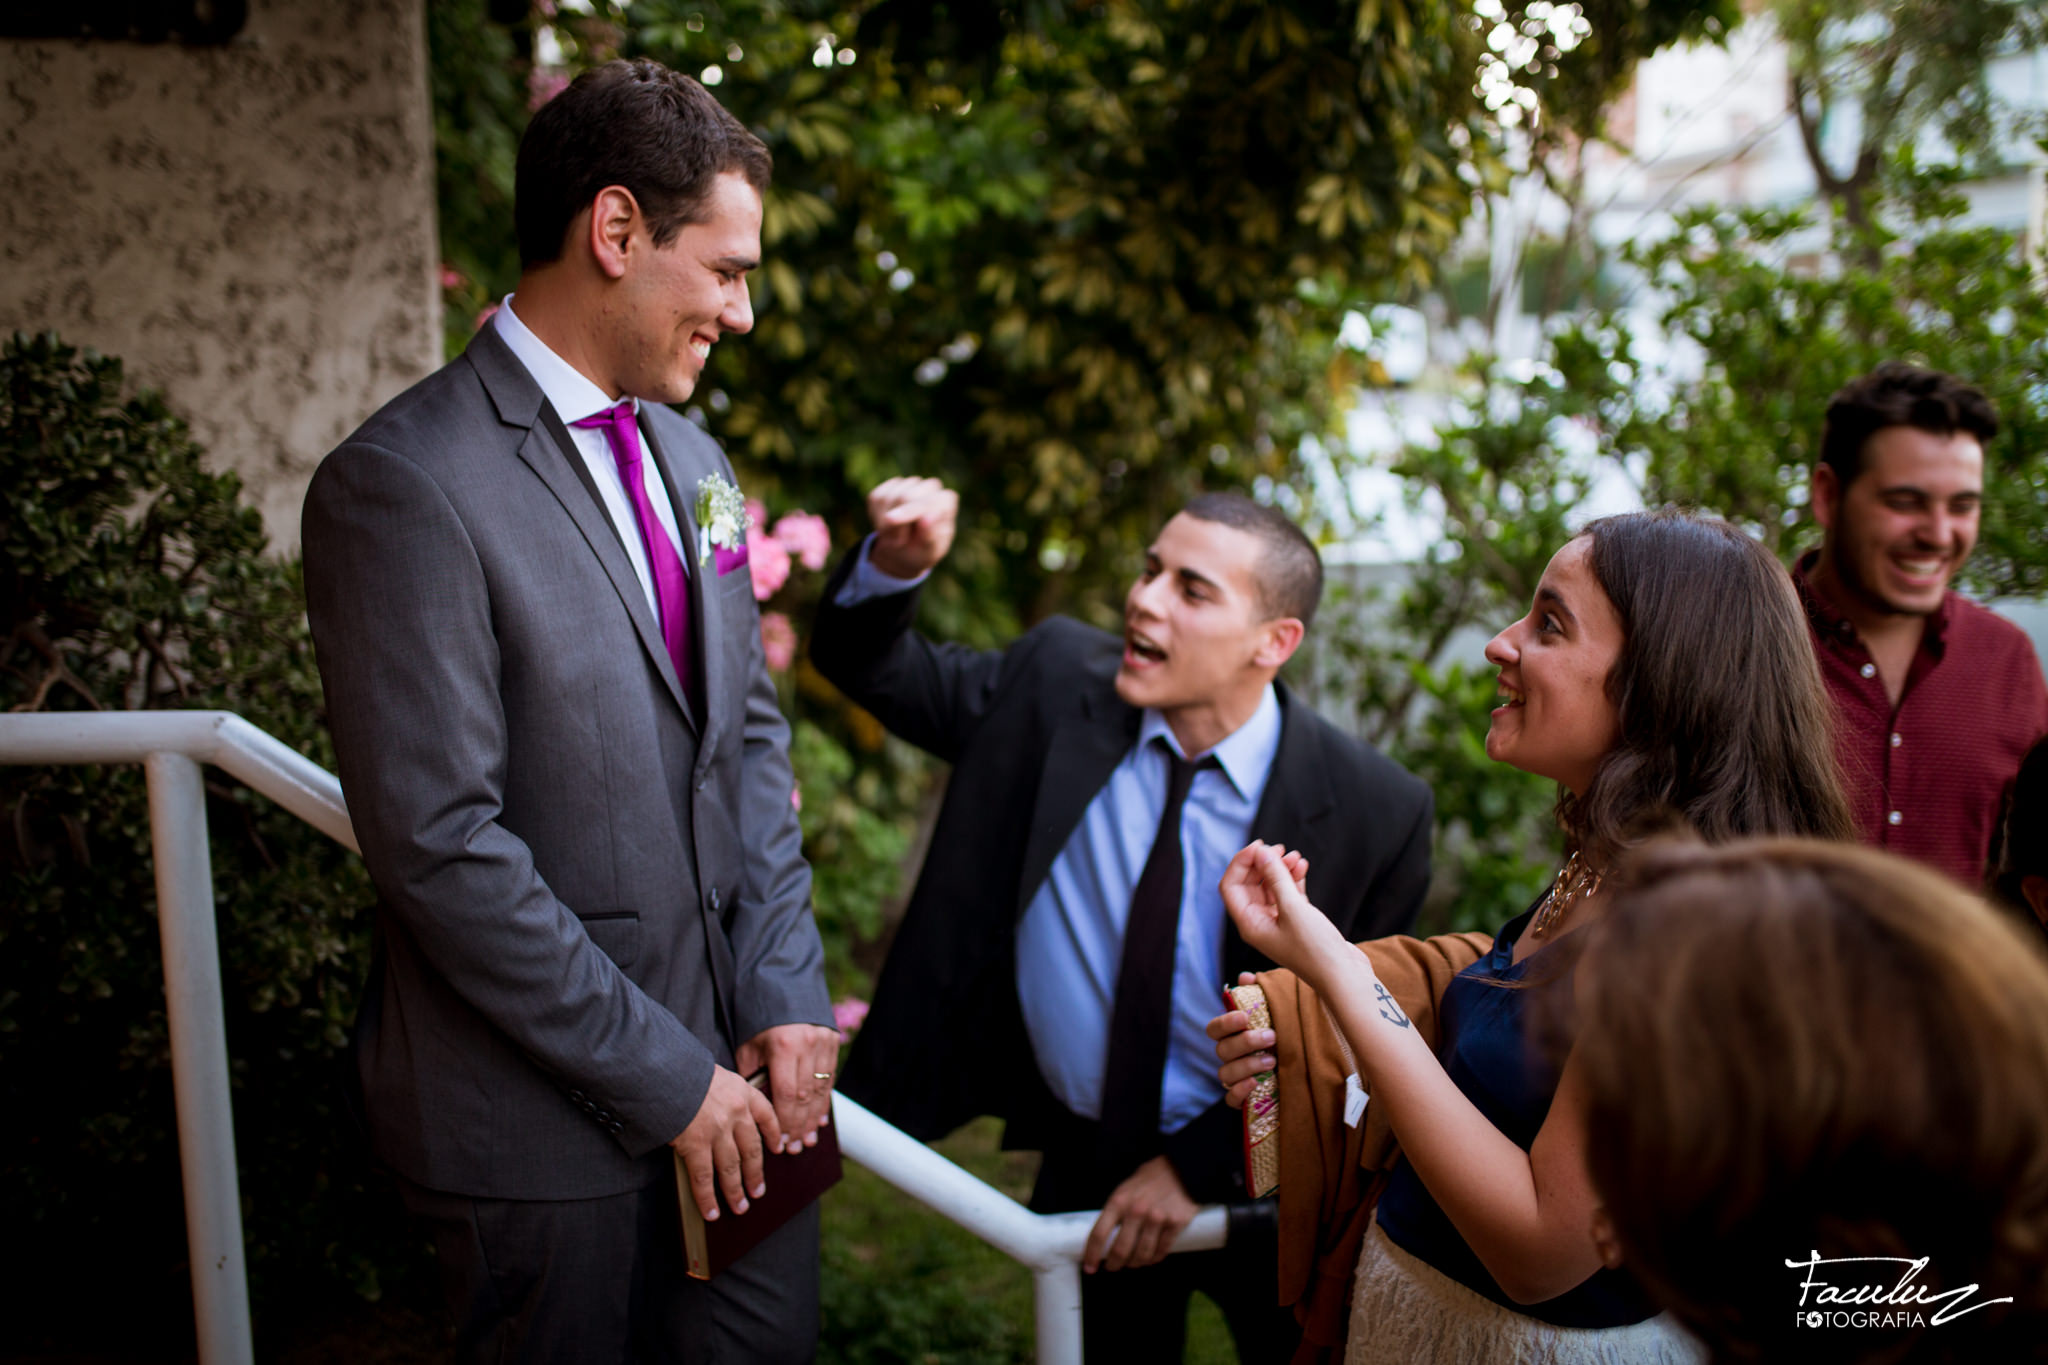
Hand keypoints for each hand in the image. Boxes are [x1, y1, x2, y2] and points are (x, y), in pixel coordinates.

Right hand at [671, 1064, 782, 1220]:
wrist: (664, 1071)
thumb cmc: (682, 1070)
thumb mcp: (714, 1074)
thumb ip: (723, 1093)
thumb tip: (721, 1112)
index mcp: (742, 1091)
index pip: (766, 1115)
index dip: (773, 1133)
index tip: (777, 1147)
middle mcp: (736, 1113)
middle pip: (751, 1149)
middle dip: (755, 1173)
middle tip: (758, 1191)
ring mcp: (718, 1131)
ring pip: (732, 1168)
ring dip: (736, 1191)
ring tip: (740, 1207)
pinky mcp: (697, 1145)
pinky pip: (704, 1178)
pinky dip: (708, 1198)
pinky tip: (712, 1211)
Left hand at [737, 1023, 841, 1152]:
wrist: (782, 984)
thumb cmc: (758, 1019)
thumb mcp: (749, 1046)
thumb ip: (754, 1077)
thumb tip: (759, 1110)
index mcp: (784, 1046)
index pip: (786, 1094)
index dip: (784, 1122)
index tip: (778, 1143)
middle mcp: (808, 1044)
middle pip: (806, 1096)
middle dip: (799, 1126)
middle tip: (793, 1148)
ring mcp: (824, 1042)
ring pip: (821, 1090)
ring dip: (814, 1119)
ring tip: (807, 1140)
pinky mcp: (834, 1041)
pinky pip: (830, 1078)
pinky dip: (824, 1102)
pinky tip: (819, 1120)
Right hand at [865, 477, 957, 578]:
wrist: (905, 553)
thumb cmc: (923, 552)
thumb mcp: (930, 551)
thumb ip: (931, 534)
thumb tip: (929, 515)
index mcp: (945, 501)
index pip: (925, 501)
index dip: (908, 514)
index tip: (897, 535)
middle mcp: (930, 487)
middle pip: (904, 496)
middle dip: (895, 524)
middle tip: (896, 544)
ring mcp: (909, 484)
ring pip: (886, 498)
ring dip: (884, 524)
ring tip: (894, 538)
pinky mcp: (890, 486)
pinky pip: (875, 498)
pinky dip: (876, 517)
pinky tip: (886, 527)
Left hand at [1082, 1156, 1198, 1272]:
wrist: (1182, 1168)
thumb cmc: (1150, 1179)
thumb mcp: (1126, 1188)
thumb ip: (1116, 1210)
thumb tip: (1105, 1237)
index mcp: (1119, 1201)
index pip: (1099, 1234)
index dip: (1092, 1255)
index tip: (1089, 1267)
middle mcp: (1136, 1211)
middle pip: (1120, 1250)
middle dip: (1114, 1264)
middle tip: (1113, 1267)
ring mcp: (1157, 1218)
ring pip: (1141, 1255)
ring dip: (1135, 1264)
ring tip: (1133, 1263)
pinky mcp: (1175, 1224)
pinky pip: (1161, 1251)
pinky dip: (1154, 1259)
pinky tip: (1150, 1258)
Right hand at [1207, 972, 1276, 1110]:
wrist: (1304, 1068)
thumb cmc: (1284, 1033)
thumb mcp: (1277, 1011)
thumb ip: (1261, 993)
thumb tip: (1245, 977)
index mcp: (1232, 1035)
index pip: (1214, 1029)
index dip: (1226, 1023)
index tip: (1245, 1017)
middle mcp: (1229, 1056)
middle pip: (1222, 1050)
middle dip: (1246, 1043)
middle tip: (1272, 1037)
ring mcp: (1234, 1078)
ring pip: (1226, 1074)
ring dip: (1247, 1066)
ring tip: (1272, 1060)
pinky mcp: (1243, 1099)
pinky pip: (1230, 1099)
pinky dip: (1239, 1092)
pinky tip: (1254, 1084)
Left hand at [1220, 841, 1345, 980]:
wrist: (1344, 977)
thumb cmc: (1316, 950)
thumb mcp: (1294, 909)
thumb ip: (1276, 878)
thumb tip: (1262, 852)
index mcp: (1249, 924)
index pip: (1231, 887)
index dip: (1241, 863)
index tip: (1260, 846)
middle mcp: (1259, 923)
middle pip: (1250, 884)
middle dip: (1262, 864)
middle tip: (1280, 849)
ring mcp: (1278, 923)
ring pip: (1270, 887)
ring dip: (1280, 869)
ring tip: (1296, 856)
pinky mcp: (1297, 922)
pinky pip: (1288, 894)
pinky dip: (1293, 879)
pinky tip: (1302, 866)